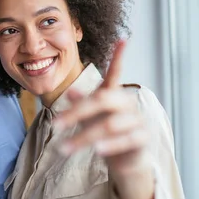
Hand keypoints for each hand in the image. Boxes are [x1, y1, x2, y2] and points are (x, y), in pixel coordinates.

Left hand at [53, 40, 154, 198]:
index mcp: (115, 95)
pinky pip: (126, 140)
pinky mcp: (143, 138)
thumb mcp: (91, 117)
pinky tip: (97, 151)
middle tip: (55, 125)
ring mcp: (137, 120)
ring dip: (85, 137)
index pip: (116, 73)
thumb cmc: (106, 133)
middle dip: (77, 112)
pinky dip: (111, 145)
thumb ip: (82, 103)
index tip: (122, 39)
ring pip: (110, 125)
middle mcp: (128, 104)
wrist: (128, 159)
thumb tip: (71, 90)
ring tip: (64, 148)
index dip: (119, 57)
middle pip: (102, 100)